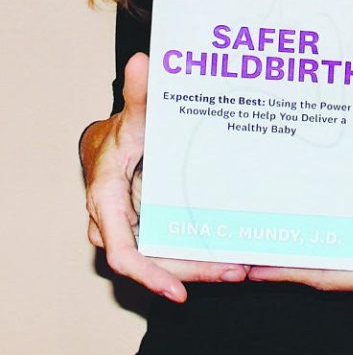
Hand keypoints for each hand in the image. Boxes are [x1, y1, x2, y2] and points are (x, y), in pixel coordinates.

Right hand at [81, 51, 248, 302]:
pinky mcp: (151, 231)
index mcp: (107, 202)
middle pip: (154, 264)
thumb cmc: (122, 129)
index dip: (150, 275)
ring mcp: (134, 232)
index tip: (178, 292)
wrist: (113, 141)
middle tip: (237, 270)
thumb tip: (141, 61)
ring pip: (166, 261)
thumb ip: (140, 93)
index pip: (123, 253)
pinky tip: (233, 251)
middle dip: (195, 272)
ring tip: (243, 266)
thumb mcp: (134, 112)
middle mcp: (117, 226)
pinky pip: (173, 250)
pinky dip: (200, 254)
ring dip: (202, 268)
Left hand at [248, 148, 352, 317]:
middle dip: (296, 261)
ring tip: (287, 231)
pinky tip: (328, 228)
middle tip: (258, 244)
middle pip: (330, 276)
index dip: (290, 272)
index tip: (257, 268)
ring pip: (346, 271)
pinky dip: (345, 249)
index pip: (328, 277)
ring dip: (321, 253)